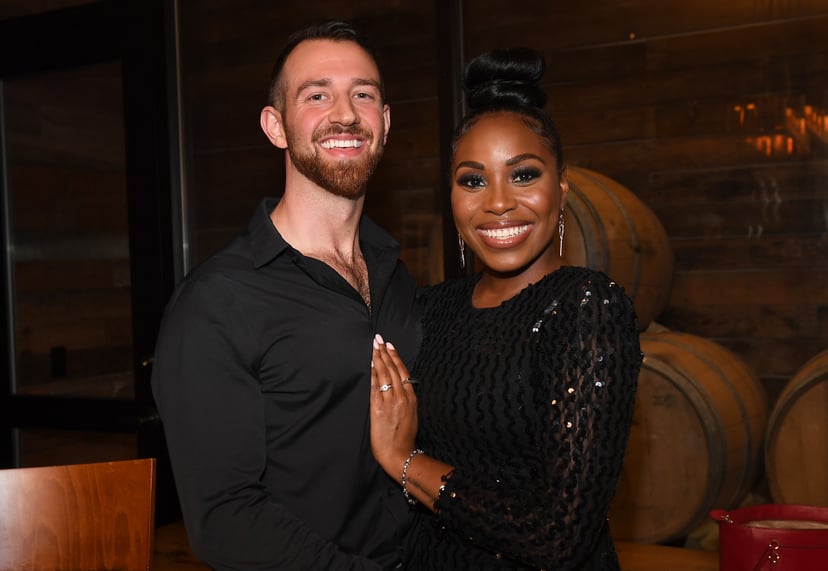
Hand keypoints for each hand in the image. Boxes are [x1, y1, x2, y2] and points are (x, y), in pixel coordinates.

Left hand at [370, 334, 418, 477]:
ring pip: (384, 374)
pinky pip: (375, 386)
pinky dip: (374, 373)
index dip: (395, 357)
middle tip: (379, 339)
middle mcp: (401, 396)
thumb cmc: (404, 437)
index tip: (390, 346)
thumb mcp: (411, 414)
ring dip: (378, 358)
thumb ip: (406, 399)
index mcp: (411, 398)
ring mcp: (390, 401)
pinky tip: (371, 364)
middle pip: (393, 369)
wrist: (398, 453)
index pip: (403, 371)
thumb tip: (400, 386)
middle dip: (385, 352)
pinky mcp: (378, 407)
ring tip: (374, 346)